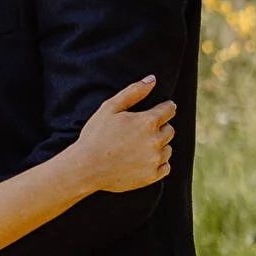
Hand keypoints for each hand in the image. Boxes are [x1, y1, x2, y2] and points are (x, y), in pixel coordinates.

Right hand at [72, 75, 175, 194]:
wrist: (85, 168)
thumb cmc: (95, 135)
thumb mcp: (110, 108)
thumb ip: (134, 91)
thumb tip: (152, 79)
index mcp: (148, 121)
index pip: (169, 110)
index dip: (164, 108)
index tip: (159, 111)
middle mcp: (155, 141)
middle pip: (170, 129)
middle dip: (159, 128)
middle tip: (140, 132)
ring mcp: (154, 160)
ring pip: (168, 148)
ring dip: (159, 146)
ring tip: (138, 147)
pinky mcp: (152, 176)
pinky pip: (165, 166)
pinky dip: (158, 163)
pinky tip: (142, 160)